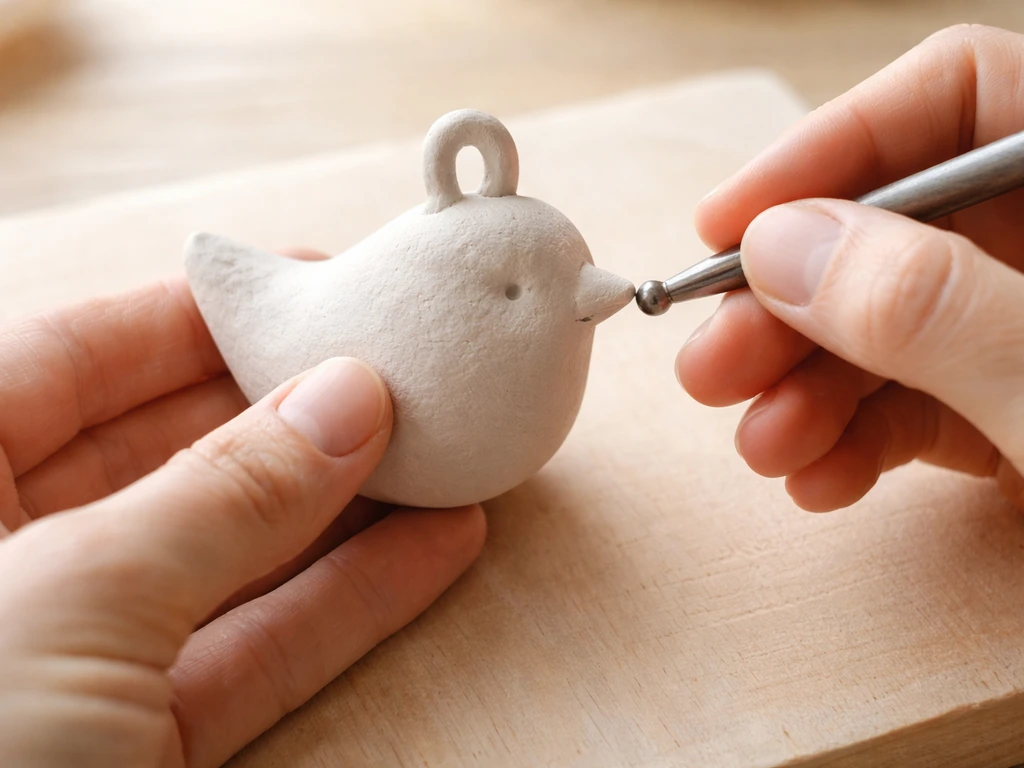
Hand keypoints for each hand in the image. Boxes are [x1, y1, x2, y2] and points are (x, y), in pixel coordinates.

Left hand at [0, 254, 485, 766]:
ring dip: (346, 507)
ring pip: (228, 556)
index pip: (71, 357)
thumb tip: (346, 396)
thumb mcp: (66, 610)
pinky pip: (255, 653)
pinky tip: (438, 547)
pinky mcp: (141, 754)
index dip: (196, 313)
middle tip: (402, 366)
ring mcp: (74, 667)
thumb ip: (217, 497)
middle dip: (289, 410)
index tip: (312, 282)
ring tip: (447, 450)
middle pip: (164, 452)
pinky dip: (350, 603)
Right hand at [676, 24, 1023, 511]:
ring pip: (889, 328)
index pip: (955, 96)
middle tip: (711, 365)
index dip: (831, 148)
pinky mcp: (1014, 413)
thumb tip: (780, 248)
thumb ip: (931, 307)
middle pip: (893, 229)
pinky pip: (918, 406)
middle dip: (789, 305)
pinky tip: (815, 477)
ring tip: (760, 443)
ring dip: (804, 388)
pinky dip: (856, 443)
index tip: (728, 225)